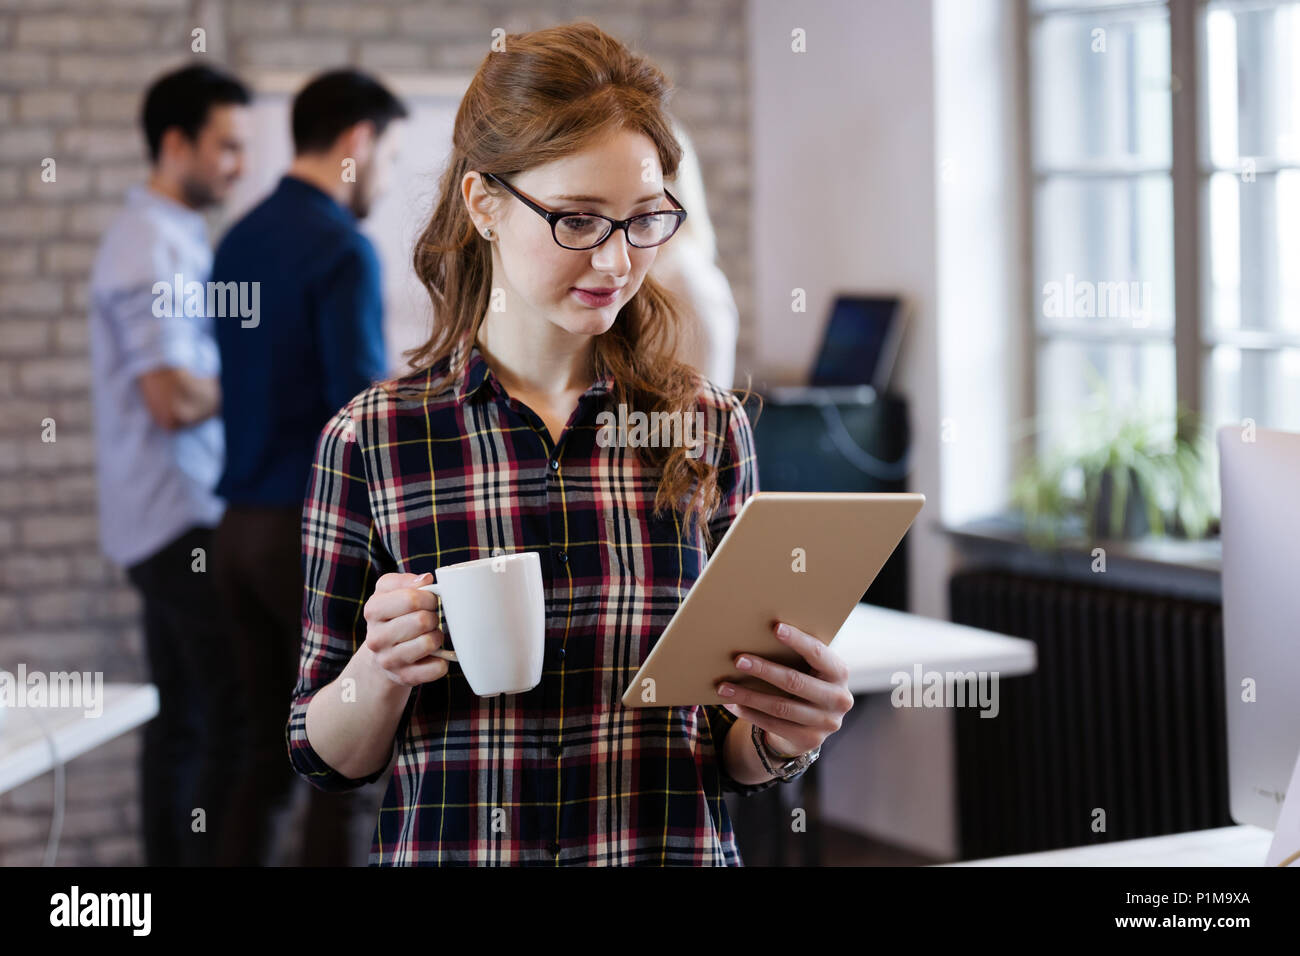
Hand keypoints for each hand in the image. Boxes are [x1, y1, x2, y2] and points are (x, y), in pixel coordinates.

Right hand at [361, 572, 452, 686]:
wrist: (381, 657)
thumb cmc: (392, 617)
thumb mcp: (390, 592)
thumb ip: (407, 581)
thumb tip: (426, 580)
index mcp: (373, 610)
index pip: (411, 598)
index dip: (429, 597)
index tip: (430, 600)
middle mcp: (377, 638)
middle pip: (423, 620)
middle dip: (434, 616)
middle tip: (429, 619)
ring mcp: (389, 661)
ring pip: (431, 642)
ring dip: (437, 636)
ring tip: (429, 635)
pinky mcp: (405, 677)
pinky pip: (438, 667)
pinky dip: (442, 660)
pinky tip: (433, 655)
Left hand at [714, 621, 853, 756]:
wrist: (814, 724)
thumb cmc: (805, 682)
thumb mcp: (810, 669)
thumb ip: (796, 656)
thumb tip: (755, 636)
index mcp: (839, 672)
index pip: (818, 653)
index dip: (798, 640)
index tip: (775, 627)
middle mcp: (838, 699)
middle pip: (795, 682)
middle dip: (764, 670)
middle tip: (738, 660)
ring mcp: (826, 722)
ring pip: (780, 706)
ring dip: (748, 696)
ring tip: (724, 687)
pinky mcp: (809, 740)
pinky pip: (773, 725)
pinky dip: (749, 713)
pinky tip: (732, 704)